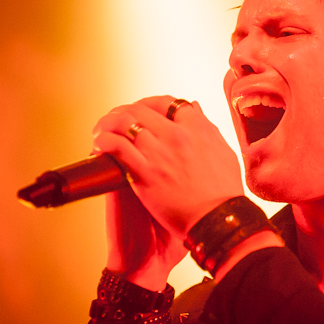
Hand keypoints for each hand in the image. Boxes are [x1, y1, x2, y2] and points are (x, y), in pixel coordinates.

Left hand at [92, 96, 244, 286]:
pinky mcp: (146, 173)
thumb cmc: (224, 193)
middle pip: (141, 109)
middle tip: (114, 122)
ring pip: (125, 123)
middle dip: (123, 112)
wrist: (218, 221)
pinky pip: (118, 147)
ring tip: (101, 132)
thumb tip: (195, 109)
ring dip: (108, 124)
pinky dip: (104, 142)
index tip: (141, 112)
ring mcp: (160, 153)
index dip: (149, 104)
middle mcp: (177, 135)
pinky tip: (99, 145)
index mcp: (198, 128)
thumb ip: (208, 129)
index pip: (167, 102)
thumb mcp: (224, 152)